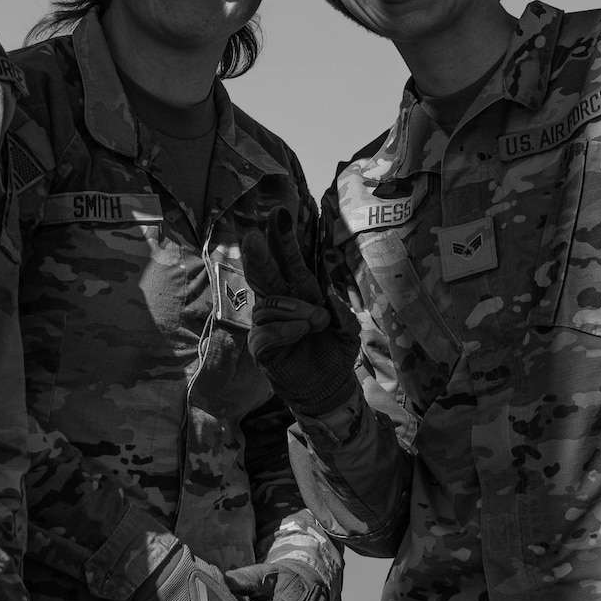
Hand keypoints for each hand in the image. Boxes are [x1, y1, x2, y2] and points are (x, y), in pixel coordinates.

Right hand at [245, 211, 361, 417]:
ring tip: (315, 321)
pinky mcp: (262, 347)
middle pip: (266, 274)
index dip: (283, 239)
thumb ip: (340, 311)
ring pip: (268, 305)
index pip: (289, 261)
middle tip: (252, 237)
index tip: (278, 214)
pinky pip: (264, 332)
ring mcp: (269, 324)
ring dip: (293, 309)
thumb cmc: (336, 351)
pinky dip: (284, 330)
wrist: (331, 385)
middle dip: (261, 255)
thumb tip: (324, 298)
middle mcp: (282, 303)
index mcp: (302, 291)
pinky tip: (300, 332)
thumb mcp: (348, 329)